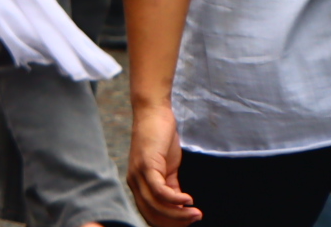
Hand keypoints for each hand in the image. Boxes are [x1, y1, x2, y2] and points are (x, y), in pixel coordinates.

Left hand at [127, 103, 199, 223]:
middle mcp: (134, 181)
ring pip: (156, 205)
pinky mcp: (146, 165)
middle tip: (195, 219)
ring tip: (196, 213)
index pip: (149, 214)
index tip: (187, 223)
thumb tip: (182, 207)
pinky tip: (189, 200)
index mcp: (138, 185)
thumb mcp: (167, 169)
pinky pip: (160, 191)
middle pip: (152, 213)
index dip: (168, 223)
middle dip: (175, 222)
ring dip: (179, 214)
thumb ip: (171, 187)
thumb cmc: (160, 140)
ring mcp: (138, 173)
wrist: (154, 114)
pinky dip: (175, 199)